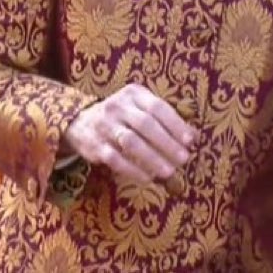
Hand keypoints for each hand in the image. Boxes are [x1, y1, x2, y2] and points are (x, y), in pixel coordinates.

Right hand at [62, 83, 197, 184]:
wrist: (79, 121)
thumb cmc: (122, 115)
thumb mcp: (139, 106)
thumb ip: (163, 118)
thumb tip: (193, 137)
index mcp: (133, 94)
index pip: (158, 107)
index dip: (176, 124)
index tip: (190, 140)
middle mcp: (118, 106)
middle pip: (146, 125)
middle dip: (167, 143)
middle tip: (184, 159)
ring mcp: (105, 125)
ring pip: (131, 142)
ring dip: (153, 158)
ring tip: (169, 171)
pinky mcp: (94, 145)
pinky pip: (116, 159)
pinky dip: (133, 170)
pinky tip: (148, 178)